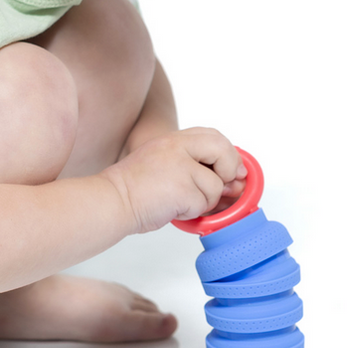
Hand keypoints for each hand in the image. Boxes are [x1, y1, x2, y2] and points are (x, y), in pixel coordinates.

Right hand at [103, 128, 246, 233]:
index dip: (229, 155)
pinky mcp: (183, 187)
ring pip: (216, 185)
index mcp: (173, 139)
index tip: (233, 172)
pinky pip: (205, 203)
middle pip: (223, 150)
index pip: (214, 136)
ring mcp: (181, 166)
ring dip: (204, 201)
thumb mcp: (167, 166)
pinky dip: (193, 211)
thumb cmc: (136, 189)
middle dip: (229, 171)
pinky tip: (175, 208)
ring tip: (180, 201)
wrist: (112, 201)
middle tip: (224, 187)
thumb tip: (235, 183)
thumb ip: (197, 168)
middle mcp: (178, 146)